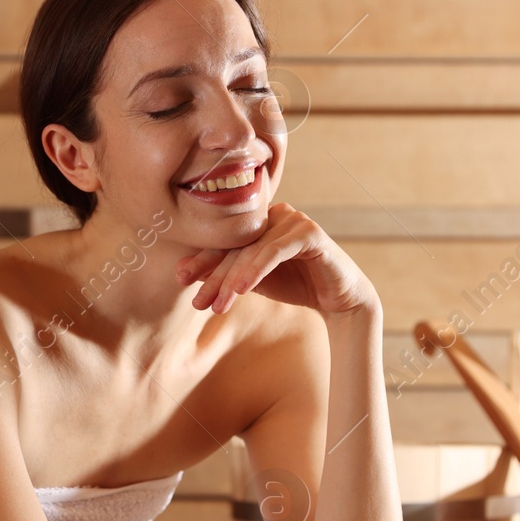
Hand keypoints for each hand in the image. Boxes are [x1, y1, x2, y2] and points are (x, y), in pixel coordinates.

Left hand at [175, 202, 380, 315]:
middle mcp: (275, 215)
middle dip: (214, 276)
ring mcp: (293, 220)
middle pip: (236, 247)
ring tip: (217, 305)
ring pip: (253, 252)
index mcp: (260, 223)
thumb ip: (225, 273)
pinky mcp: (310, 232)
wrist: (339, 300)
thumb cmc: (295, 285)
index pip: (226, 242)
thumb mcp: (253, 281)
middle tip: (198, 301)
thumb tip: (180, 271)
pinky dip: (257, 270)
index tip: (181, 279)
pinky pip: (276, 251)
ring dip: (232, 280)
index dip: (202, 260)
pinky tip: (241, 289)